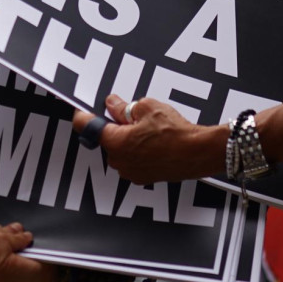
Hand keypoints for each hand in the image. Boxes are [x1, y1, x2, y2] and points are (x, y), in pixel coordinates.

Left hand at [72, 95, 224, 184]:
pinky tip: (154, 141)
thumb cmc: (177, 133)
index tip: (82, 108)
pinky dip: (139, 150)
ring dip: (127, 139)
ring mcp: (132, 172)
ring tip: (149, 128)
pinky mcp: (144, 177)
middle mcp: (120, 161)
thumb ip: (124, 107)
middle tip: (130, 114)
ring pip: (120, 150)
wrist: (199, 152)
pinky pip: (133, 160)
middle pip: (106, 139)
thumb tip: (113, 104)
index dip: (83, 114)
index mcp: (115, 142)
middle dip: (114, 126)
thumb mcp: (147, 108)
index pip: (86, 127)